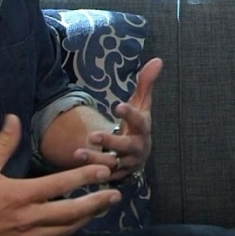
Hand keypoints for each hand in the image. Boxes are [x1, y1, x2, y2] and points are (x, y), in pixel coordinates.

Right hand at [0, 114, 121, 235]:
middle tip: (116, 195)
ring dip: (86, 219)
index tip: (105, 171)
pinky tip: (75, 227)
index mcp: (21, 195)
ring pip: (66, 230)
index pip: (61, 184)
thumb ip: (2, 144)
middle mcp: (29, 219)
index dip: (86, 177)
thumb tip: (13, 118)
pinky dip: (67, 234)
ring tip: (101, 209)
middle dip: (97, 202)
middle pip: (72, 212)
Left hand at [76, 57, 160, 181]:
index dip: (129, 113)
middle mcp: (138, 147)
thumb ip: (146, 82)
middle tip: (92, 135)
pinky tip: (77, 163)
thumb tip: (157, 59)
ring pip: (113, 164)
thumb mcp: (141, 103)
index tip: (117, 105)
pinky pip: (105, 175)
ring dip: (95, 159)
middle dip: (110, 142)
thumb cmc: (137, 123)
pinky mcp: (117, 175)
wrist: (137, 152)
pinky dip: (92, 171)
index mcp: (144, 128)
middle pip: (126, 146)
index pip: (139, 120)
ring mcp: (128, 163)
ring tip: (78, 153)